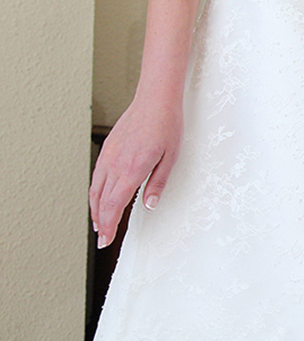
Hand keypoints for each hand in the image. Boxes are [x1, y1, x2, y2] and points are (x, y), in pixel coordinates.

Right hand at [89, 94, 183, 247]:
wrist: (155, 99)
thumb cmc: (168, 126)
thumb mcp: (171, 157)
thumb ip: (158, 183)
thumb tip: (149, 207)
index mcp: (133, 169)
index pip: (114, 205)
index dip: (109, 225)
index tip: (105, 241)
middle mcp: (116, 165)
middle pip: (102, 201)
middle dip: (101, 223)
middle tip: (102, 239)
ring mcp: (109, 156)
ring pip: (96, 189)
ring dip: (95, 209)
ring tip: (99, 223)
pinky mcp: (107, 149)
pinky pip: (97, 176)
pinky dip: (95, 192)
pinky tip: (99, 198)